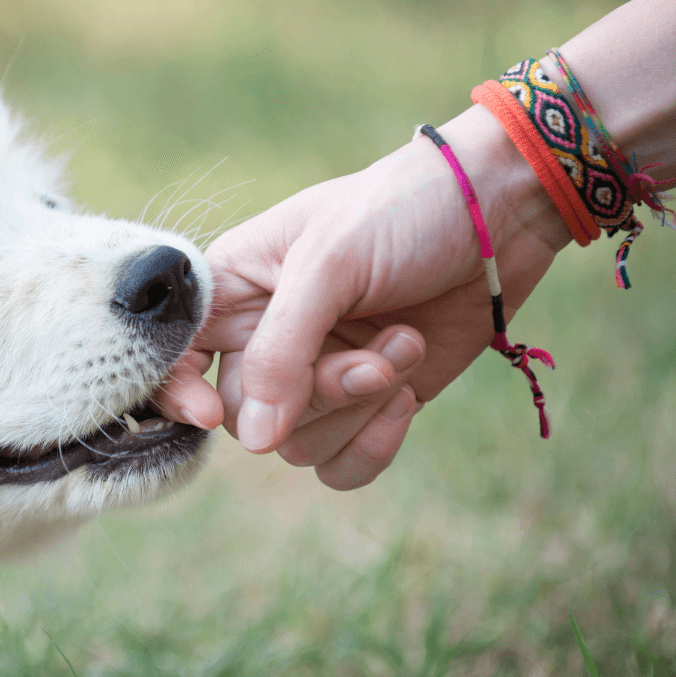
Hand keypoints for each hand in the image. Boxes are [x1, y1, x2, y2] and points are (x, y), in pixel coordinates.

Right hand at [158, 105, 570, 488]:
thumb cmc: (402, 211)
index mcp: (234, 289)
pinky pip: (342, 465)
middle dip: (318, 394)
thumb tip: (255, 440)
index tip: (211, 411)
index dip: (180, 393)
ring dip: (358, 408)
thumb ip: (283, 350)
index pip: (176, 359)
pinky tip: (409, 394)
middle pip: (249, 417)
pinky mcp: (368, 405)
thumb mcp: (330, 263)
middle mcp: (265, 339)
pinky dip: (375, 444)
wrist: (500, 213)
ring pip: (298, 446)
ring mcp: (317, 376)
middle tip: (375, 356)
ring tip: (404, 346)